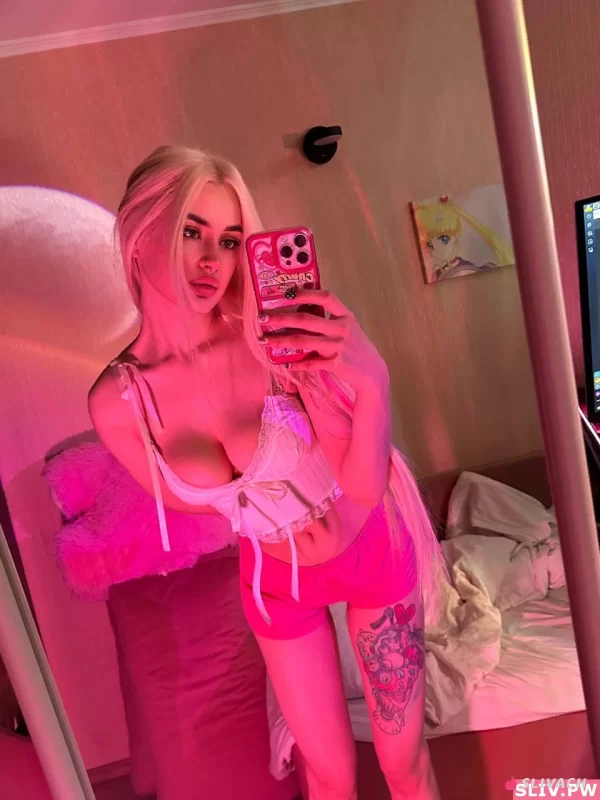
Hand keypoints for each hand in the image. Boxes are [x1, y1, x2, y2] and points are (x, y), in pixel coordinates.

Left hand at [258, 288, 388, 390]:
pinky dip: (297, 364)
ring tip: (264, 340)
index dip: (306, 293)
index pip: (325, 297)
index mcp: (345, 316)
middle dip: (280, 318)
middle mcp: (342, 328)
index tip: (286, 292)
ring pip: (302, 341)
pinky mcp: (335, 364)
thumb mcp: (347, 328)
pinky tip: (286, 364)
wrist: (372, 372)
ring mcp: (338, 346)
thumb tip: (301, 306)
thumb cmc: (355, 347)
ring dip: (280, 341)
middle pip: (305, 320)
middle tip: (262, 318)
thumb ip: (328, 318)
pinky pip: (310, 363)